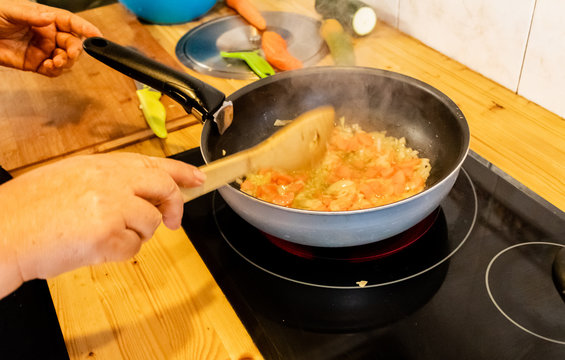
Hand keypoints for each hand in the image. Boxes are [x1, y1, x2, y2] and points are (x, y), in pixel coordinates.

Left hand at [0, 0, 101, 75]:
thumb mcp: (9, 11)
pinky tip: (48, 66)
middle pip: (72, 42)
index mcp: (44, 18)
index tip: (96, 34)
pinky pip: (53, 71)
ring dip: (66, 62)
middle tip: (71, 54)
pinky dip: (55, 71)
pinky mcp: (36, 64)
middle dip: (75, 49)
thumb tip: (51, 18)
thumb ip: (32, 15)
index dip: (85, 27)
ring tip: (56, 62)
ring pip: (66, 59)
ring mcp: (43, 50)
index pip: (70, 22)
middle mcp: (47, 34)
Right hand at [0, 153, 204, 297]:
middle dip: (174, 206)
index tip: (198, 179)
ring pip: (150, 223)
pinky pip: (133, 247)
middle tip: (172, 220)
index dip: (181, 171)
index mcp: (102, 164)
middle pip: (164, 188)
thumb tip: (144, 193)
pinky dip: (119, 252)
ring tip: (101, 236)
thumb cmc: (30, 209)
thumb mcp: (73, 178)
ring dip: (134, 235)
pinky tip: (93, 248)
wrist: (2, 231)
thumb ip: (111, 181)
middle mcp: (111, 179)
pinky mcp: (108, 233)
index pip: (154, 162)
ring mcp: (112, 204)